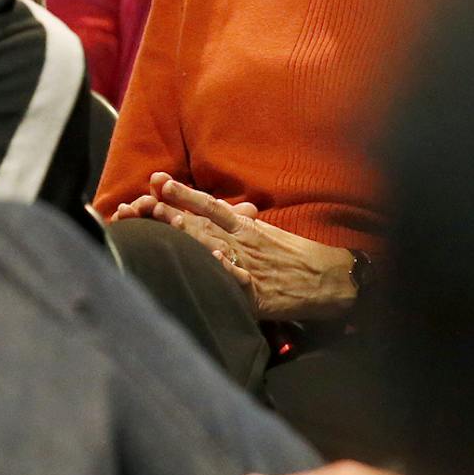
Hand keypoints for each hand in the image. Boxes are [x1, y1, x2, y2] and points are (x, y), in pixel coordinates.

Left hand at [142, 172, 352, 321]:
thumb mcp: (266, 232)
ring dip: (189, 233)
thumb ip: (239, 222)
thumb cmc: (296, 256)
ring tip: (165, 220)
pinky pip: (241, 279)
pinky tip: (211, 261)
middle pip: (202, 224)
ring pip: (216, 245)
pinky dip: (226, 269)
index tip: (157, 181)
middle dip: (171, 213)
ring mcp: (251, 265)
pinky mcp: (259, 293)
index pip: (208, 206)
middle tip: (143, 202)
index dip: (182, 194)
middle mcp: (244, 242)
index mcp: (245, 227)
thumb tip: (212, 211)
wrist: (330, 278)